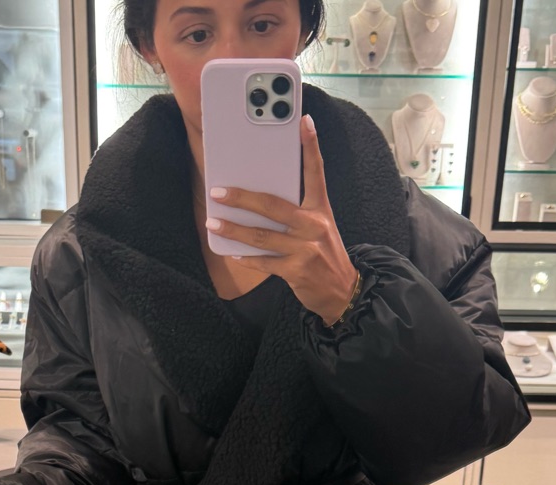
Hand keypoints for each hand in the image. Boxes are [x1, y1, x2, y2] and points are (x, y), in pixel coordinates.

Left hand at [205, 114, 359, 325]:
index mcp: (321, 209)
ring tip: (213, 223)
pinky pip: (264, 263)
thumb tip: (260, 203)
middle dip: (242, 198)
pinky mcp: (296, 270)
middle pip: (273, 205)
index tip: (303, 121)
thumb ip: (298, 213)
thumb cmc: (325, 255)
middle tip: (218, 192)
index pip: (316, 172)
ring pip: (261, 236)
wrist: (342, 292)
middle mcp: (314, 225)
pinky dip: (247, 259)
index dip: (310, 146)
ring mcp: (305, 249)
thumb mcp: (320, 228)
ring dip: (234, 230)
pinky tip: (233, 253)